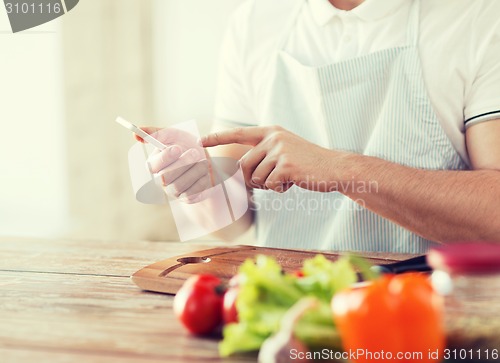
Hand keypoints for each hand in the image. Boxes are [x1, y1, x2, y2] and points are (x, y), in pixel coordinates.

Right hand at [137, 127, 211, 202]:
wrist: (207, 161)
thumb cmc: (188, 146)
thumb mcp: (175, 136)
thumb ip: (157, 133)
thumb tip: (136, 134)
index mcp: (155, 164)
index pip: (152, 166)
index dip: (164, 158)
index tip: (177, 148)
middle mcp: (161, 179)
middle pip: (165, 177)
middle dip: (182, 164)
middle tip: (195, 153)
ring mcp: (173, 191)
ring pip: (178, 186)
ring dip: (194, 171)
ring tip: (203, 162)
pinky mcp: (186, 198)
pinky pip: (191, 194)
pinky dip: (200, 181)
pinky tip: (205, 173)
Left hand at [202, 126, 341, 191]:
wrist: (334, 168)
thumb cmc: (307, 164)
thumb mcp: (284, 153)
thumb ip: (262, 157)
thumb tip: (239, 175)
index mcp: (270, 132)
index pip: (238, 133)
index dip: (217, 138)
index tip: (199, 140)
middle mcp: (273, 137)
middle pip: (243, 166)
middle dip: (254, 180)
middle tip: (274, 179)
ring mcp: (279, 150)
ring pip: (256, 178)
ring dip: (270, 185)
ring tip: (289, 177)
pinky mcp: (286, 164)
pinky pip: (270, 185)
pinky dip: (280, 189)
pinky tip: (295, 181)